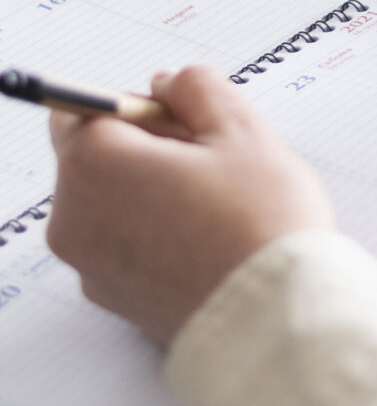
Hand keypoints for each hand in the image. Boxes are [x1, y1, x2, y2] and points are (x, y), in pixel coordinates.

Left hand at [47, 66, 333, 348]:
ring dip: (147, 191)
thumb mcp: (242, 130)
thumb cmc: (261, 225)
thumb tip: (168, 83)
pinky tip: (204, 241)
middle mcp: (72, 216)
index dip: (142, 107)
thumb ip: (197, 88)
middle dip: (142, 148)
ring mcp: (87, 264)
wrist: (274, 322)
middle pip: (92, 157)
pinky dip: (150, 233)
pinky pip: (119, 244)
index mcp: (93, 164)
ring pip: (107, 201)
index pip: (89, 108)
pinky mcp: (110, 298)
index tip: (186, 122)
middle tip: (209, 163)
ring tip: (213, 206)